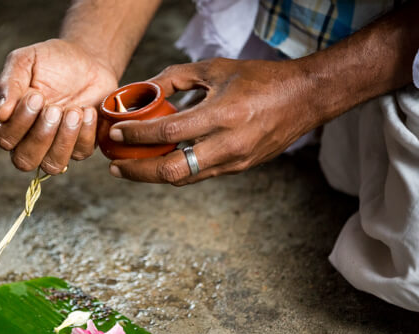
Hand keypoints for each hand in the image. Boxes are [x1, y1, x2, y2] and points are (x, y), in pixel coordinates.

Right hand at [0, 39, 117, 173]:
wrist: (86, 59)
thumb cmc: (51, 60)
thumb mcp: (25, 61)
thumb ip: (9, 84)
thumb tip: (1, 114)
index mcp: (11, 121)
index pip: (5, 139)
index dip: (20, 123)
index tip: (36, 95)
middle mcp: (30, 139)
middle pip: (25, 160)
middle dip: (41, 136)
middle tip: (55, 108)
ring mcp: (56, 146)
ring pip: (54, 165)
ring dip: (64, 140)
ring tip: (74, 111)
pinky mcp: (81, 144)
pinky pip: (81, 153)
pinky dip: (86, 133)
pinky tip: (88, 110)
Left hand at [107, 58, 319, 184]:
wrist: (303, 99)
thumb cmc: (259, 78)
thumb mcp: (214, 69)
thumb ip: (174, 78)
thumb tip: (141, 92)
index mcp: (223, 115)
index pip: (168, 133)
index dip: (137, 135)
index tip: (116, 133)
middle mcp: (229, 145)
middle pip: (172, 170)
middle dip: (137, 172)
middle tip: (115, 166)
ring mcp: (235, 161)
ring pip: (184, 178)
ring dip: (153, 175)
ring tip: (131, 166)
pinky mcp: (239, 169)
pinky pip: (199, 175)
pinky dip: (176, 170)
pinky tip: (160, 162)